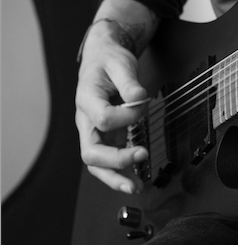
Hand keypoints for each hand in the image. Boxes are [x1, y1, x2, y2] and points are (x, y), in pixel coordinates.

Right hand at [75, 17, 150, 193]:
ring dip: (115, 177)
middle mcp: (86, 119)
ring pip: (96, 164)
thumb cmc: (109, 60)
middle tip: (141, 156)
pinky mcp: (105, 136)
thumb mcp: (120, 63)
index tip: (143, 103)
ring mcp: (94, 131)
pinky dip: (121, 172)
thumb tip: (140, 98)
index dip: (126, 115)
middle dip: (115, 160)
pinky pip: (108, 160)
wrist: (102, 57)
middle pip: (91, 152)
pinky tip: (135, 180)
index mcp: (86, 98)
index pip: (102, 118)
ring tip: (136, 187)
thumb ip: (129, 81)